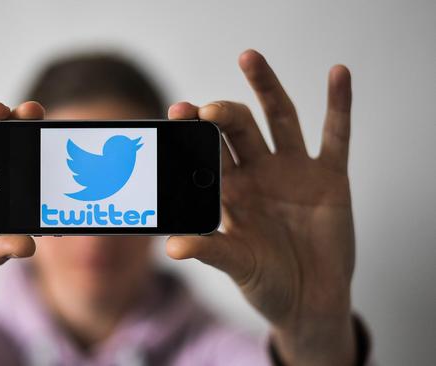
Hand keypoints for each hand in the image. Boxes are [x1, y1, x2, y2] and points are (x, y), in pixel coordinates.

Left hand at [167, 50, 356, 364]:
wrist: (310, 300)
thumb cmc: (267, 281)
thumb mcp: (237, 265)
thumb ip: (208, 250)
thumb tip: (172, 248)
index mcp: (229, 188)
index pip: (207, 151)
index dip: (192, 133)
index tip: (176, 113)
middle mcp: (258, 171)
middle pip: (238, 128)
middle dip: (222, 113)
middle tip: (205, 108)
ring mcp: (293, 170)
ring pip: (279, 118)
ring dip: (266, 87)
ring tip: (248, 57)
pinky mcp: (329, 176)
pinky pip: (336, 135)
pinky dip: (339, 104)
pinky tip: (338, 74)